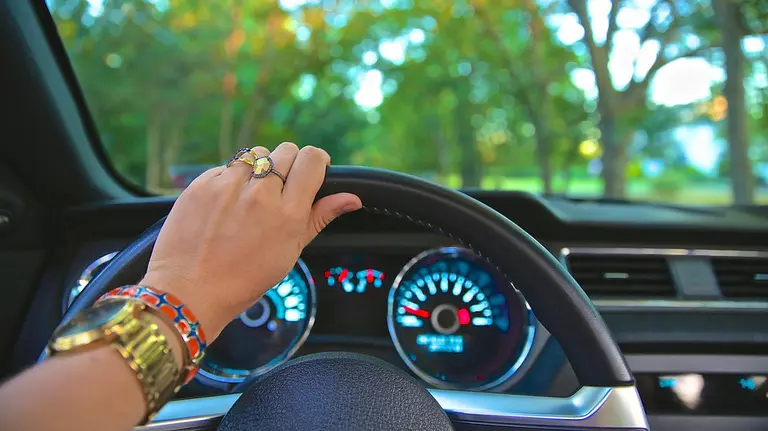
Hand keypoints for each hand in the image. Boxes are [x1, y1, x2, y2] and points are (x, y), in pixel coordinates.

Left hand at [139, 143, 361, 338]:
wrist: (190, 292)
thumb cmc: (244, 279)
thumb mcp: (290, 252)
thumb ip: (319, 217)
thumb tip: (352, 198)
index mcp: (287, 213)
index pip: (311, 159)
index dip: (315, 162)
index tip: (312, 172)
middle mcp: (259, 193)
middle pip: (286, 150)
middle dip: (288, 165)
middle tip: (280, 190)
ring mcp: (227, 186)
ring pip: (256, 153)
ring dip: (259, 168)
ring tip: (251, 196)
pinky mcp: (201, 184)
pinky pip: (226, 167)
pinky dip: (230, 179)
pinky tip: (226, 205)